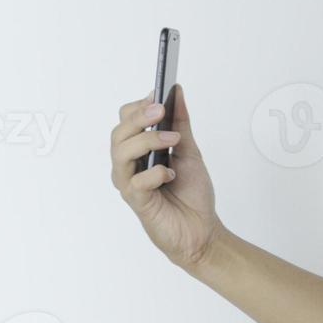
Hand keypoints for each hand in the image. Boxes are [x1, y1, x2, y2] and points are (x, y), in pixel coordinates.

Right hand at [109, 85, 223, 271]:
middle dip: (139, 118)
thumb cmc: (191, 194)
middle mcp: (129, 165)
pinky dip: (155, 173)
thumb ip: (181, 123)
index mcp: (138, 151)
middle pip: (119, 134)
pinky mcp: (137, 201)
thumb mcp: (189, 151)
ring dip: (147, 141)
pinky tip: (171, 174)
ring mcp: (130, 184)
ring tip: (172, 140)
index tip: (157, 93)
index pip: (125, 121)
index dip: (138, 106)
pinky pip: (136, 182)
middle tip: (160, 110)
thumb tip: (176, 92)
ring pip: (121, 153)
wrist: (202, 230)